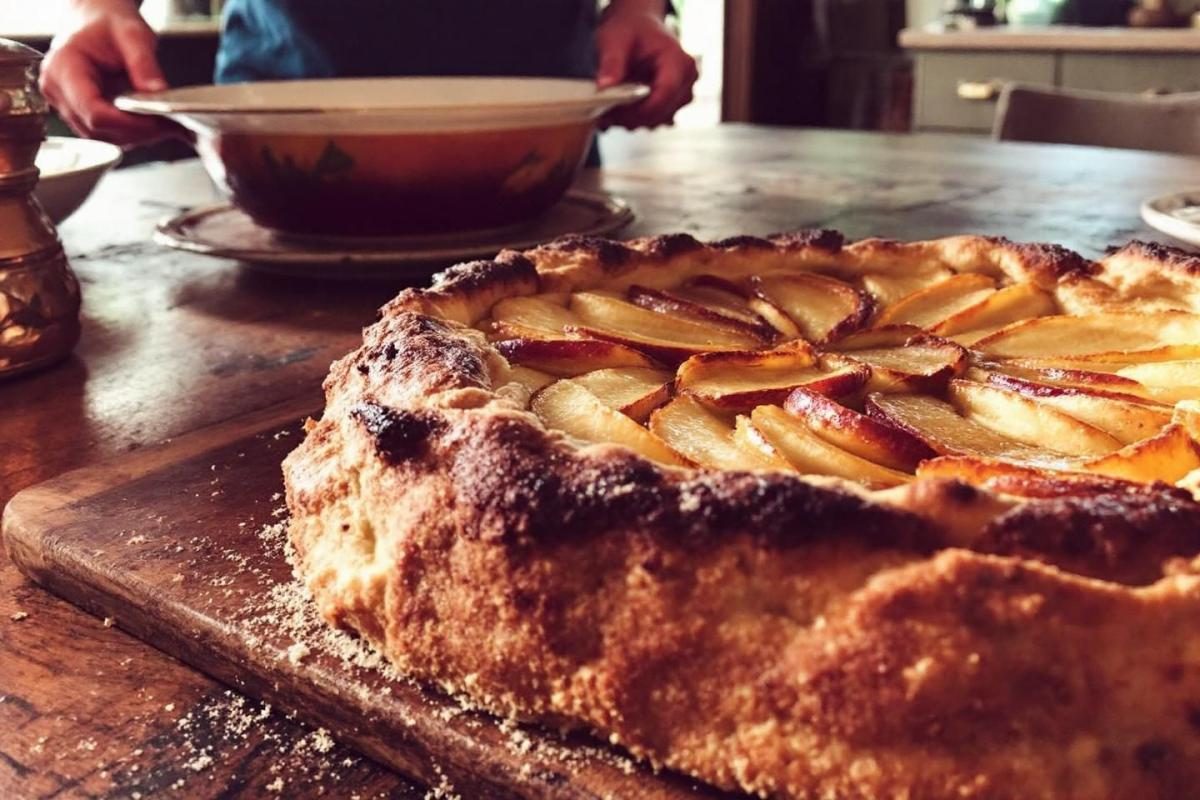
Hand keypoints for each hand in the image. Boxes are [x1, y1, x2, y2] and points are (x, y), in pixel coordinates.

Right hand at [40, 0, 177, 145]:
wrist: (95, 21)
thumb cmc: (107, 24)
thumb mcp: (132, 35)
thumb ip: (144, 64)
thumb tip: (158, 92)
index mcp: (63, 67)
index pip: (93, 111)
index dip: (128, 123)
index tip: (157, 121)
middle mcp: (57, 90)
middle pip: (97, 128)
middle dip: (137, 131)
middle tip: (170, 125)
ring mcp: (65, 104)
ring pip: (102, 136)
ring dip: (136, 135)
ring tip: (164, 124)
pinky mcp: (78, 112)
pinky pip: (104, 132)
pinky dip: (130, 132)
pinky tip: (150, 123)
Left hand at [595, 5, 697, 128]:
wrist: (638, 26)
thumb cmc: (630, 29)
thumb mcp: (615, 39)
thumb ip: (611, 62)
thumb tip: (605, 86)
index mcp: (678, 60)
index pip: (666, 93)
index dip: (641, 108)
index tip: (614, 112)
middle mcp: (686, 79)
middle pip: (662, 111)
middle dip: (631, 117)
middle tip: (602, 113)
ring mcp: (682, 94)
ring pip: (657, 121)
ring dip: (631, 120)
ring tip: (607, 110)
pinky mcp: (672, 104)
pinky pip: (653, 121)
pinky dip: (633, 119)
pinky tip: (616, 111)